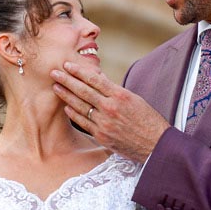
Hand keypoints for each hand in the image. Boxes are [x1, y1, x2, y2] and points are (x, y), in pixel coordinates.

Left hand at [51, 59, 169, 161]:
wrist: (156, 145)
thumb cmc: (148, 120)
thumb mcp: (134, 99)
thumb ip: (115, 90)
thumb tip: (99, 78)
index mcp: (120, 96)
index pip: (95, 79)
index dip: (79, 71)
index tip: (68, 65)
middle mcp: (111, 108)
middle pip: (84, 91)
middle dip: (67, 80)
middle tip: (54, 72)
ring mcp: (105, 123)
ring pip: (80, 106)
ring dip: (66, 95)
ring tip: (56, 87)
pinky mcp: (102, 136)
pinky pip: (84, 122)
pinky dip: (74, 113)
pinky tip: (66, 106)